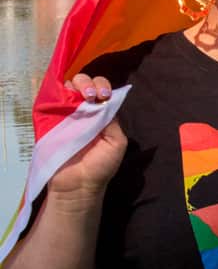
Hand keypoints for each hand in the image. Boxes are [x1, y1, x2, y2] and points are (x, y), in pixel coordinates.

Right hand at [47, 74, 125, 203]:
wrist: (78, 185)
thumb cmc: (101, 166)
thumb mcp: (116, 142)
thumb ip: (112, 121)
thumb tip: (106, 102)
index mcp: (102, 115)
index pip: (103, 91)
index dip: (104, 87)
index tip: (105, 95)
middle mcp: (84, 111)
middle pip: (86, 85)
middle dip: (91, 83)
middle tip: (93, 95)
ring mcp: (66, 115)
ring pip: (69, 88)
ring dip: (77, 85)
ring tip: (84, 96)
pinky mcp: (50, 121)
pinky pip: (53, 101)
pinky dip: (59, 94)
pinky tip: (67, 98)